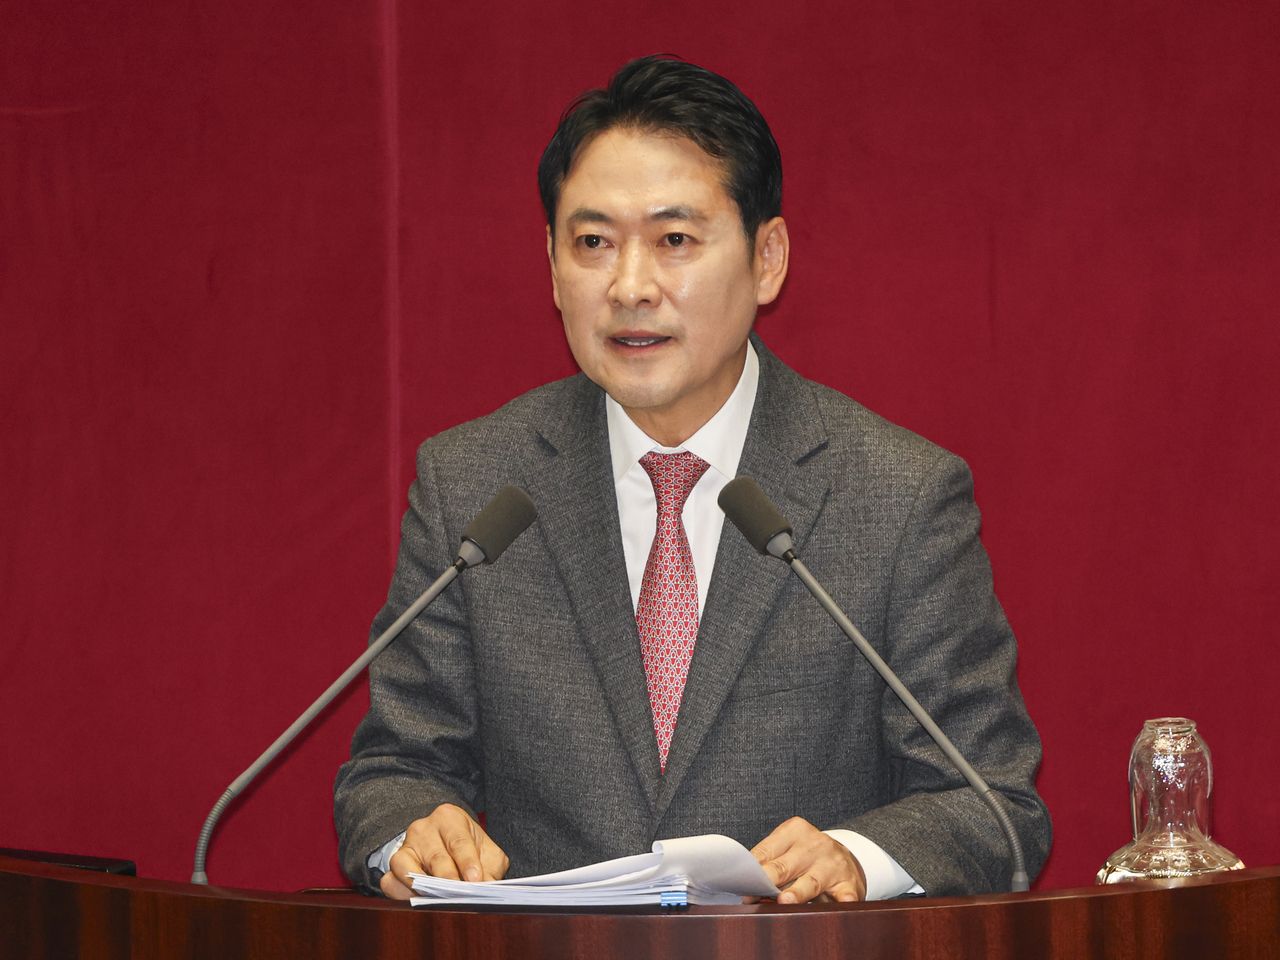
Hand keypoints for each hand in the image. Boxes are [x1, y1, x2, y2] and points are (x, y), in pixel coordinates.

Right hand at [378, 803, 509, 899]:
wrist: (443, 842)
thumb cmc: (467, 847)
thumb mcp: (486, 852)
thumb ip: (490, 869)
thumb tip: (486, 889)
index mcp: (449, 818)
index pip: (459, 841)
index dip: (467, 862)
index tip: (475, 881)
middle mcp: (424, 828)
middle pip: (436, 857)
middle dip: (448, 880)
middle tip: (461, 897)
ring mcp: (406, 846)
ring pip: (408, 868)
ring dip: (423, 889)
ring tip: (440, 904)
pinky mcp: (393, 865)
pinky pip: (390, 881)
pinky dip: (402, 895)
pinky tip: (419, 903)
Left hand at [751, 817, 866, 903]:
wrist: (845, 859)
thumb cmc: (807, 857)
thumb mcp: (788, 850)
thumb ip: (770, 865)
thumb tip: (747, 891)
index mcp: (795, 831)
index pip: (767, 851)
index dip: (752, 870)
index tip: (740, 884)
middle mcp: (815, 845)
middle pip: (786, 865)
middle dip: (768, 880)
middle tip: (753, 892)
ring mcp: (834, 864)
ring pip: (812, 881)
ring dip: (797, 892)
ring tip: (784, 901)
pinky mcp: (850, 884)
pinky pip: (845, 895)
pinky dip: (840, 903)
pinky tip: (837, 906)